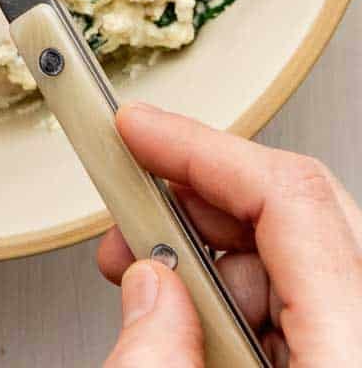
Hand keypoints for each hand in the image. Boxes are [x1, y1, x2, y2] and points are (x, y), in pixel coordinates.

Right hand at [101, 103, 361, 364]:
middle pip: (299, 211)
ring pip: (302, 254)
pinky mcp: (350, 360)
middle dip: (199, 205)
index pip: (289, 196)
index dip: (198, 148)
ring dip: (218, 261)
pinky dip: (249, 301)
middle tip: (132, 220)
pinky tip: (203, 331)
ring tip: (160, 298)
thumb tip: (149, 283)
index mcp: (351, 350)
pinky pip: (313, 300)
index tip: (135, 129)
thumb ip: (162, 352)